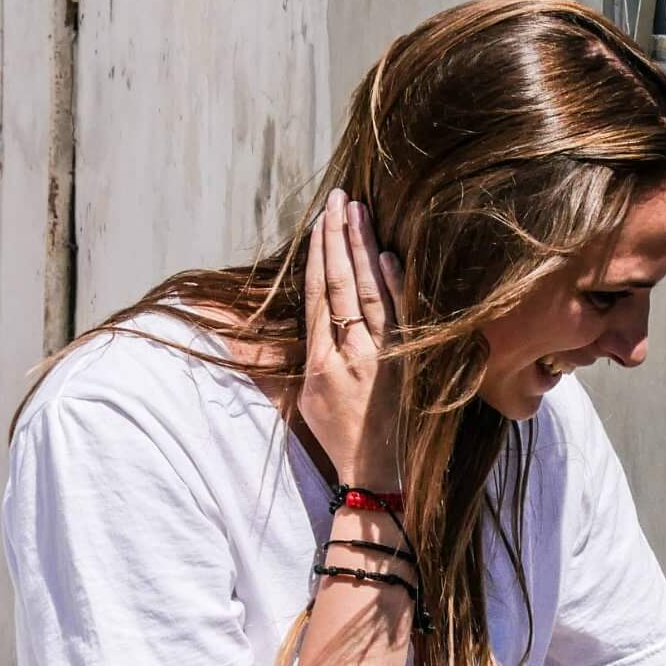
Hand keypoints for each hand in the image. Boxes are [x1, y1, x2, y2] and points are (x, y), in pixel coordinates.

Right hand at [297, 190, 404, 490]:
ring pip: (371, 292)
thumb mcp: (302, 397)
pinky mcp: (407, 360)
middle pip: (344, 284)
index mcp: (323, 360)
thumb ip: (293, 355)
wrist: (376, 467)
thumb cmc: (335, 431)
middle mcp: (354, 353)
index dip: (318, 255)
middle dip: (341, 237)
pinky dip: (395, 285)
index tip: (319, 221)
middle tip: (340, 198)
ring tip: (360, 212)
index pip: (319, 294)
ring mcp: (383, 356)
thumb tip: (258, 327)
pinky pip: (401, 316)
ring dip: (365, 249)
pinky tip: (389, 256)